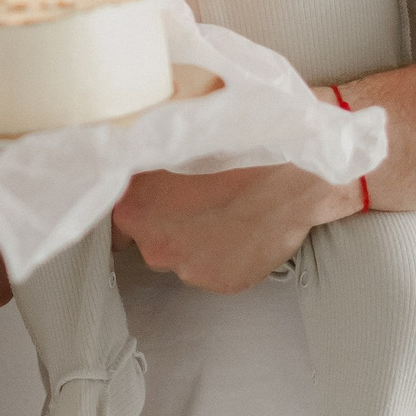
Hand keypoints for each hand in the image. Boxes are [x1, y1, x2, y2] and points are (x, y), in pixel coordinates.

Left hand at [111, 160, 360, 293]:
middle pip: (148, 234)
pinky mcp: (221, 281)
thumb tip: (128, 147)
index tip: (154, 189)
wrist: (298, 169)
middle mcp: (152, 242)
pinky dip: (225, 251)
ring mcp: (188, 266)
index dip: (138, 197)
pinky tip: (243, 224)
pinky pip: (214, 267)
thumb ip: (146, 150)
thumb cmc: (242, 141)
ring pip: (182, 252)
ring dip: (197, 235)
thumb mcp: (180, 134)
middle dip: (167, 217)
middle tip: (197, 191)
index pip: (117, 211)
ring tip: (226, 206)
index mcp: (133, 204)